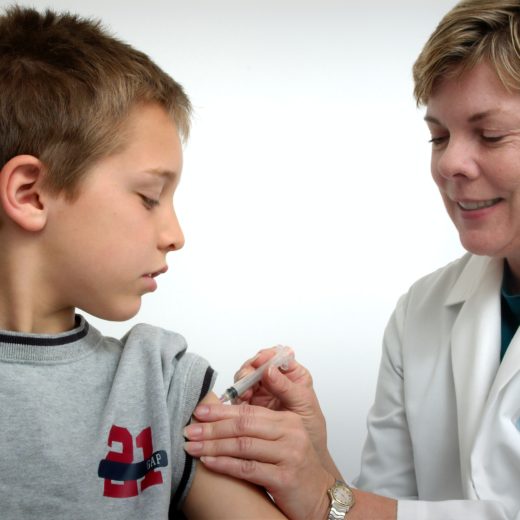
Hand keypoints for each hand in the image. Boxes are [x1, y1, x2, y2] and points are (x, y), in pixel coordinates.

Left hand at [184, 402, 334, 519]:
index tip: (199, 411)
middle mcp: (290, 432)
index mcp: (287, 420)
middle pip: (243, 424)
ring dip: (213, 445)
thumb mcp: (282, 442)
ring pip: (243, 445)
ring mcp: (289, 454)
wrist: (321, 498)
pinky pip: (247, 468)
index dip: (221, 410)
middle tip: (189, 429)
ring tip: (192, 446)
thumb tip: (222, 421)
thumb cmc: (296, 469)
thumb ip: (259, 429)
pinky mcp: (285, 477)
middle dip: (212, 426)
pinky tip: (208, 461)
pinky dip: (224, 464)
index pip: (249, 410)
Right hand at [232, 348, 328, 457]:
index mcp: (292, 375)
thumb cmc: (310, 431)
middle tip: (248, 378)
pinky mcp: (249, 406)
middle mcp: (275, 380)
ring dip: (242, 382)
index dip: (267, 356)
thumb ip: (288, 387)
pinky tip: (241, 402)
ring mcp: (260, 392)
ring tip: (245, 394)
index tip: (261, 361)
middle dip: (250, 369)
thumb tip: (270, 369)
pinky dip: (236, 396)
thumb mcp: (304, 406)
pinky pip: (238, 395)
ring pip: (245, 378)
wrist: (302, 460)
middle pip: (257, 364)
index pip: (277, 355)